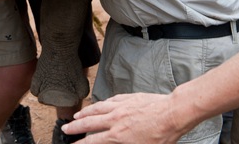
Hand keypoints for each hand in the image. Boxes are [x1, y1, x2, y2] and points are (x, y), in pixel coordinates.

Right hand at [62, 93, 181, 143]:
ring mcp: (121, 107)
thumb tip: (113, 142)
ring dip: (85, 112)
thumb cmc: (162, 135)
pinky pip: (110, 100)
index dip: (80, 143)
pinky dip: (101, 103)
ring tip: (76, 115)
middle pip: (89, 122)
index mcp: (118, 136)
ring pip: (97, 108)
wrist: (172, 113)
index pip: (93, 140)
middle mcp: (115, 120)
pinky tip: (99, 104)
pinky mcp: (128, 98)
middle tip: (65, 127)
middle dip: (75, 126)